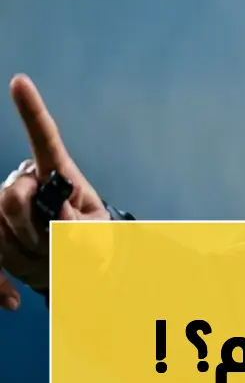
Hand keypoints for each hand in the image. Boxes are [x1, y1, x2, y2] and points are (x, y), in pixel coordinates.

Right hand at [0, 74, 108, 305]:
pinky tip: (13, 302)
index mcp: (60, 175)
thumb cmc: (92, 252)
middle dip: (33, 231)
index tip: (20, 81)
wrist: (74, 278)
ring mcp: (3, 209)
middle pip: (11, 197)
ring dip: (25, 256)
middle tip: (57, 251)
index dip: (31, 110)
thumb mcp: (97, 243)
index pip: (44, 138)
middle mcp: (25, 184)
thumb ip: (80, 232)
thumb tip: (57, 221)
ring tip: (50, 266)